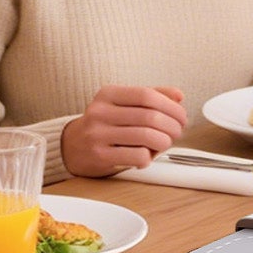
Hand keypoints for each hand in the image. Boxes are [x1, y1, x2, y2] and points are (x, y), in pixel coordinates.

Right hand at [62, 85, 186, 176]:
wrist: (70, 146)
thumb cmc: (104, 124)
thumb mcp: (123, 104)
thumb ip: (151, 96)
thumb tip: (178, 96)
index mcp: (108, 94)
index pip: (147, 95)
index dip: (171, 106)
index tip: (181, 116)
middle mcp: (100, 112)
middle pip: (150, 117)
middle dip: (172, 126)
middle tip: (177, 132)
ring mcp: (98, 134)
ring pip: (146, 136)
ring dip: (164, 142)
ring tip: (164, 144)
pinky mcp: (99, 156)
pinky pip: (137, 156)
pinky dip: (149, 157)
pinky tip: (146, 156)